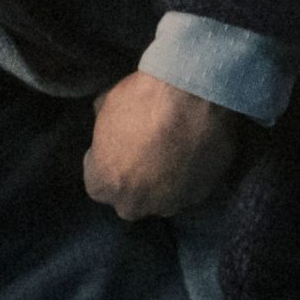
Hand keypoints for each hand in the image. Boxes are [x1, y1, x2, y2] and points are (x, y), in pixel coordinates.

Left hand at [83, 69, 240, 219]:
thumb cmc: (141, 101)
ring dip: (163, 181)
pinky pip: (190, 189)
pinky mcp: (201, 195)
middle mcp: (135, 203)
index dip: (107, 163)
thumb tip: (110, 130)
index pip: (98, 184)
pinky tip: (191, 151)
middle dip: (134, 180)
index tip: (117, 147)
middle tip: (145, 152)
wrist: (195, 96)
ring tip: (172, 151)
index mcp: (104, 186)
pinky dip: (189, 175)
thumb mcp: (104, 107)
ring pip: (162, 198)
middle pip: (130, 198)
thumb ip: (103, 131)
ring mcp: (171, 203)